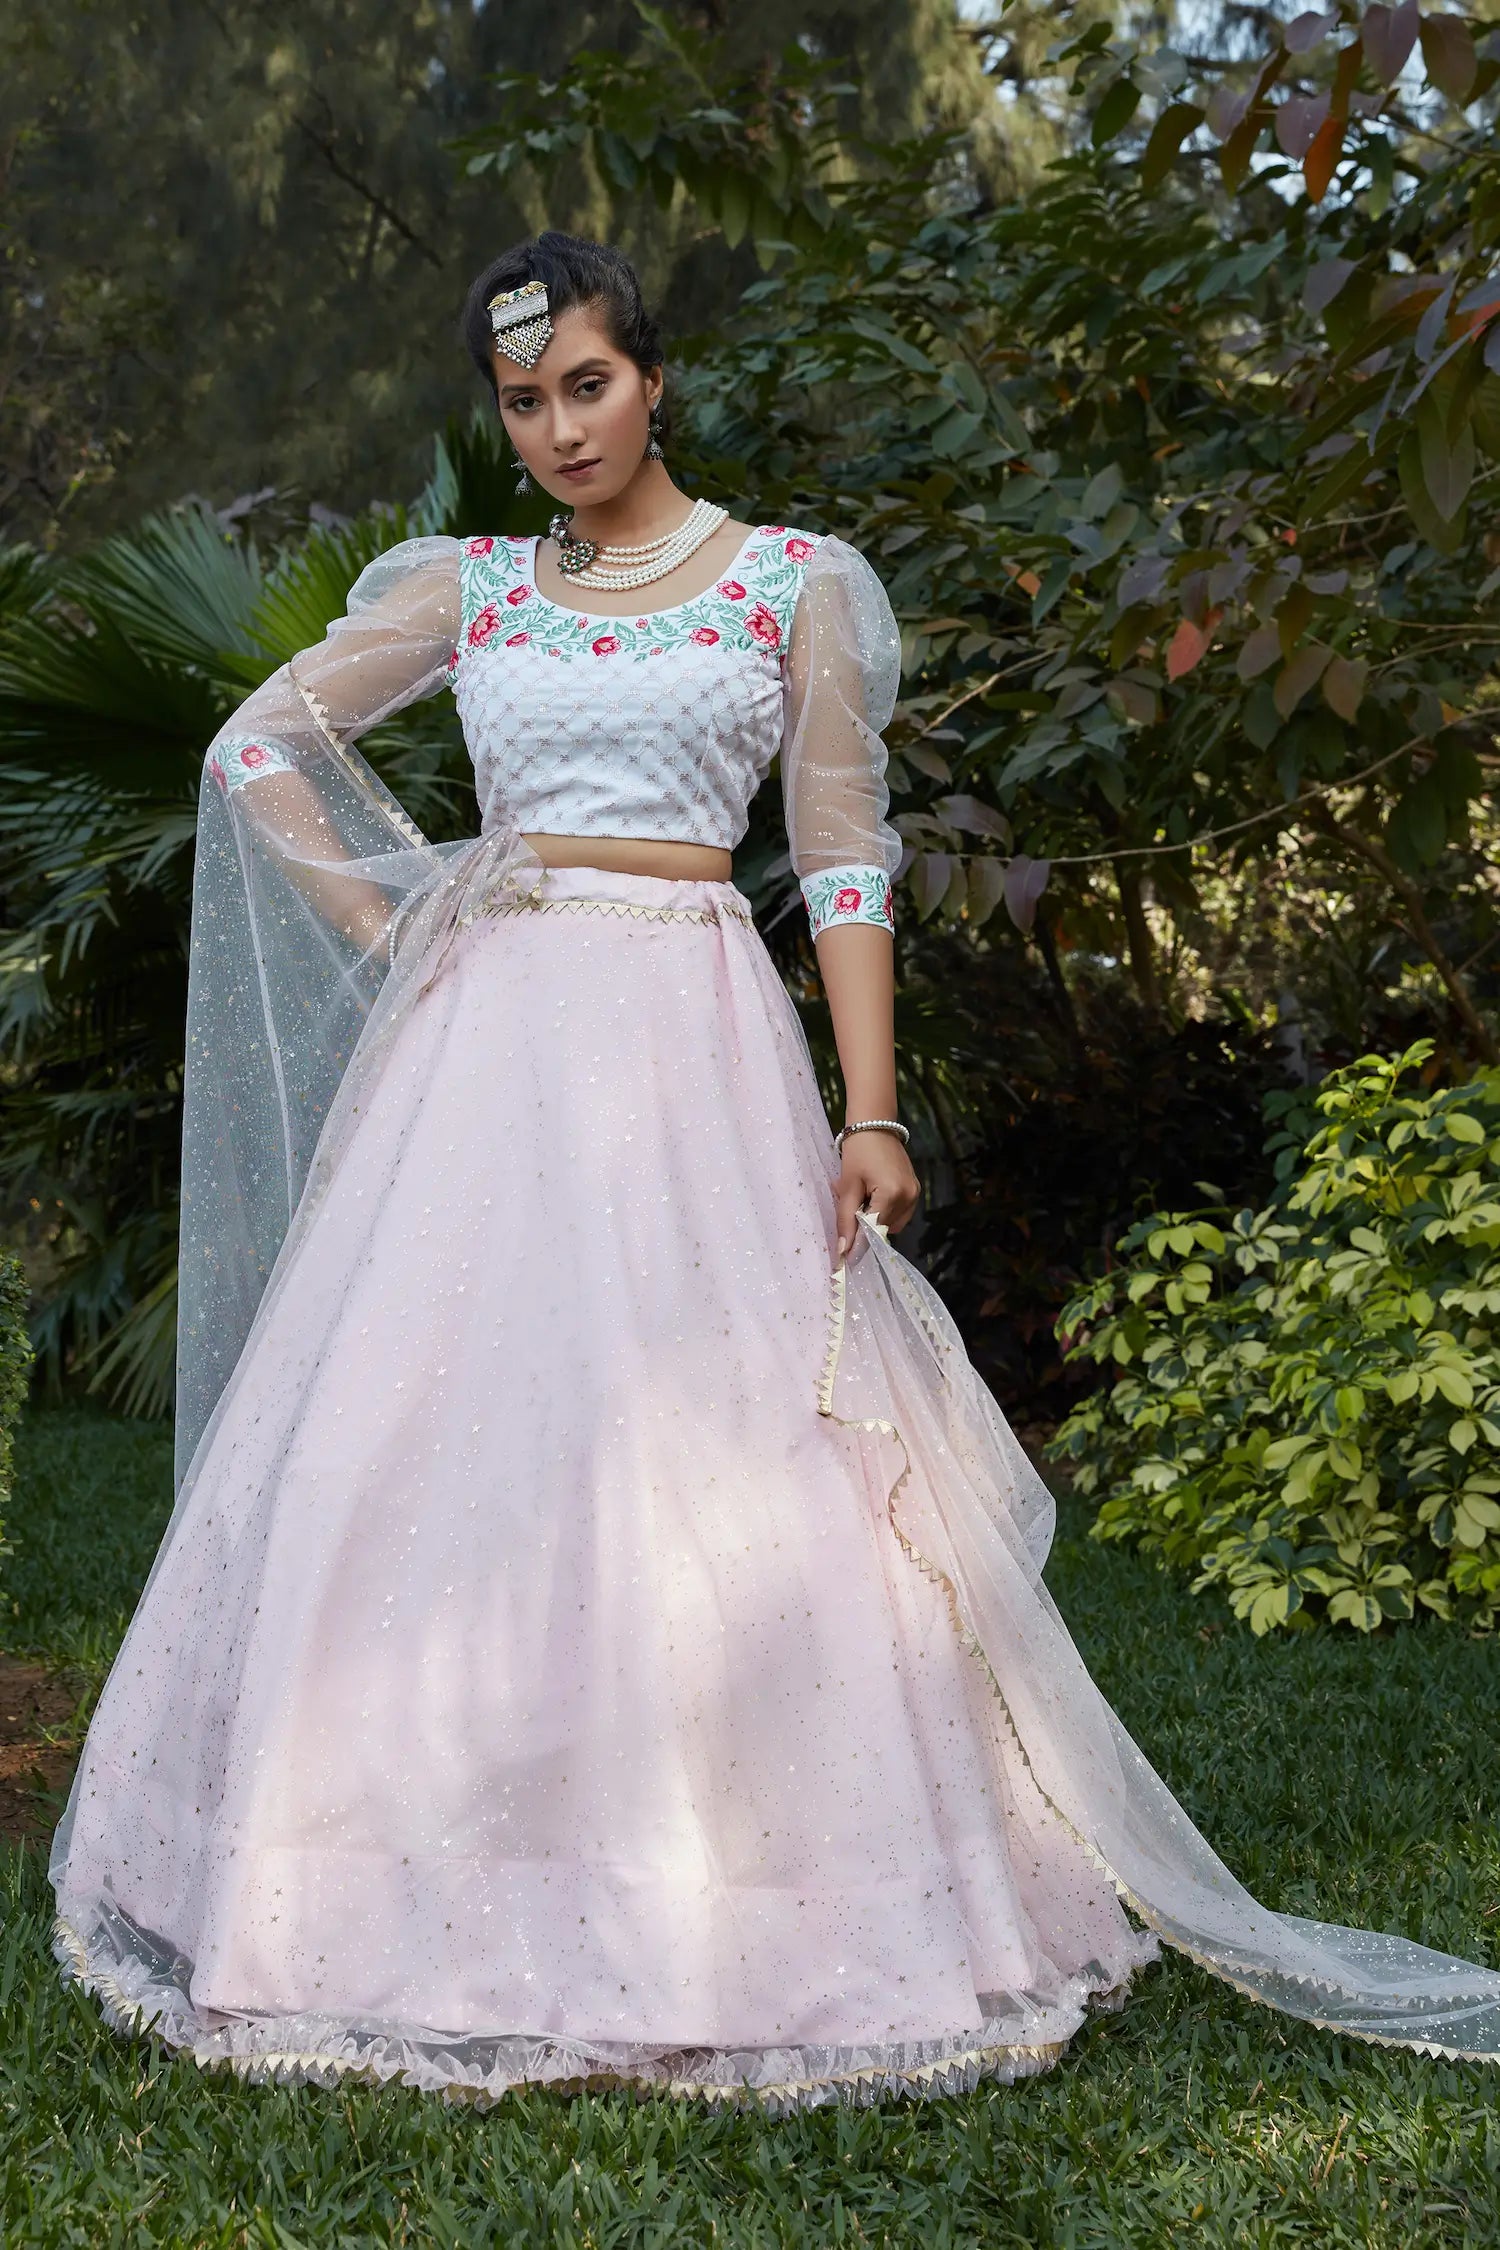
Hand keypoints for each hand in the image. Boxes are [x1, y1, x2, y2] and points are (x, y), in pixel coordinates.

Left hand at [833, 1129, 920, 1265]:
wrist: (875, 1124)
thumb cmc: (858, 1151)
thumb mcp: (847, 1186)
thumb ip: (846, 1220)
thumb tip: (843, 1252)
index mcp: (892, 1194)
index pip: (874, 1232)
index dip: (858, 1242)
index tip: (843, 1252)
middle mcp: (909, 1197)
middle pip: (884, 1230)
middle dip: (866, 1225)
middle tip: (851, 1204)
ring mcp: (915, 1194)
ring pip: (891, 1224)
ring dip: (875, 1218)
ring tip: (863, 1196)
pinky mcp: (916, 1190)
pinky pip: (899, 1214)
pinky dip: (884, 1211)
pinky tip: (873, 1194)